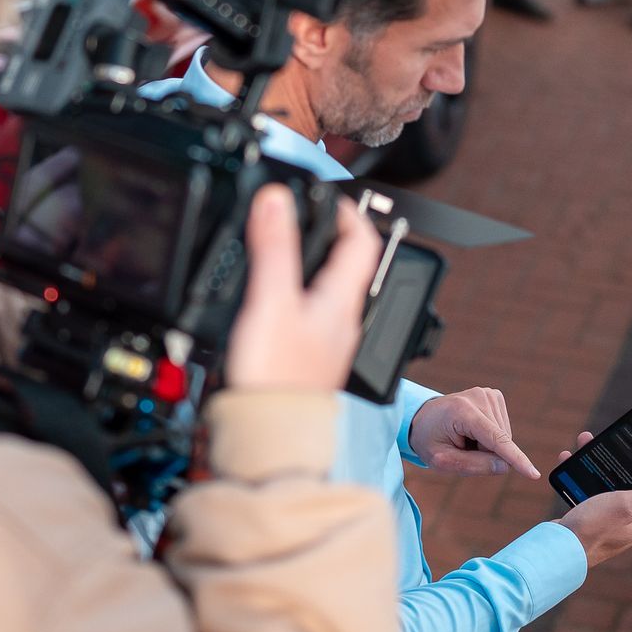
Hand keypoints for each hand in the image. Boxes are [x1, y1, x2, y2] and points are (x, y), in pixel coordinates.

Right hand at [224, 188, 380, 392]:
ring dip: (307, 260)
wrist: (269, 436)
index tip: (323, 195)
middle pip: (345, 262)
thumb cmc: (278, 379)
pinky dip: (290, 290)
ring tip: (281, 243)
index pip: (363, 242)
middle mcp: (340, 320)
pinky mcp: (302, 356)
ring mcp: (323, 340)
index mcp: (343, 301)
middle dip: (324, 232)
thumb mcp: (272, 301)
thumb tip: (278, 198)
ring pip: (324, 287)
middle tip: (298, 213)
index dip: (347, 211)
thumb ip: (275, 248)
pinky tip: (268, 294)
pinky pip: (304, 310)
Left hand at [408, 387, 539, 477]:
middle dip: (486, 454)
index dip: (515, 459)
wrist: (424, 418)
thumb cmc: (429, 440)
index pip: (495, 439)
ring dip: (487, 446)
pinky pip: (504, 430)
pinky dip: (491, 438)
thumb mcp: (441, 460)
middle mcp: (479, 397)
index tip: (534, 475)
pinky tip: (473, 431)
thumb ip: (473, 465)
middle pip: (501, 442)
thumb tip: (505, 466)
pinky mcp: (495, 397)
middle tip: (461, 447)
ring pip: (505, 438)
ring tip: (465, 438)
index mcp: (462, 411)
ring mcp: (489, 394)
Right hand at [554, 431, 631, 566]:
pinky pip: (588, 491)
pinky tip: (570, 462)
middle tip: (608, 439)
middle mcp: (629, 520)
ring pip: (606, 483)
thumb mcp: (626, 506)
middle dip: (618, 459)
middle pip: (628, 482)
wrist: (560, 548)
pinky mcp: (589, 518)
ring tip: (584, 442)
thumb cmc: (595, 528)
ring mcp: (608, 519)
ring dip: (596, 463)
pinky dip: (580, 476)